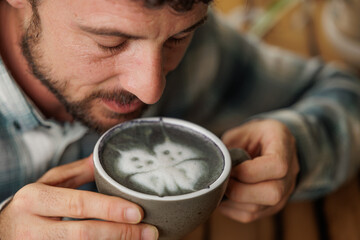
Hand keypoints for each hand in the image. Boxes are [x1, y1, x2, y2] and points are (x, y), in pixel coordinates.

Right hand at [0, 156, 158, 239]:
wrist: (1, 235)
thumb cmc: (29, 208)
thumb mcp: (46, 185)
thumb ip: (75, 173)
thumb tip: (101, 159)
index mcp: (35, 199)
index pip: (78, 204)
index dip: (110, 209)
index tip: (138, 212)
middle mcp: (32, 227)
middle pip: (84, 234)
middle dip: (121, 233)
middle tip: (149, 232)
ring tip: (141, 239)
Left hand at [219, 119, 298, 222]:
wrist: (271, 143)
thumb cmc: (255, 135)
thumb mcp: (243, 131)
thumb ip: (231, 146)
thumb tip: (214, 167)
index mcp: (283, 145)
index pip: (277, 166)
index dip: (249, 171)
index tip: (230, 168)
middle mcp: (290, 171)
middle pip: (273, 193)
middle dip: (240, 191)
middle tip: (223, 181)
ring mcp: (285, 191)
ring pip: (260, 208)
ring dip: (233, 201)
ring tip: (220, 189)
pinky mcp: (273, 205)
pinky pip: (252, 215)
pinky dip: (233, 210)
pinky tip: (223, 199)